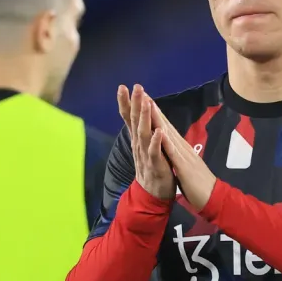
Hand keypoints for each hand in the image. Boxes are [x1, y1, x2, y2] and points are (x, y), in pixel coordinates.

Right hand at [117, 84, 175, 199]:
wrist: (154, 193)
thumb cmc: (151, 166)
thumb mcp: (144, 146)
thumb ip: (140, 130)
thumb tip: (136, 112)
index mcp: (138, 139)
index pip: (130, 118)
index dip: (126, 103)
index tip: (123, 87)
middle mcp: (139, 144)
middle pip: (135, 121)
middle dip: (135, 103)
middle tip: (135, 87)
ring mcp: (146, 155)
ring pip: (144, 134)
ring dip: (145, 118)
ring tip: (146, 103)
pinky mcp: (155, 165)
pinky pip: (154, 152)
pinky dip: (156, 142)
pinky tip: (158, 132)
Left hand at [149, 100, 216, 210]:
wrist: (213, 197)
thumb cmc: (199, 183)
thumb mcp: (187, 165)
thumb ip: (181, 154)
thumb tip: (175, 146)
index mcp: (181, 148)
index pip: (166, 128)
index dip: (155, 114)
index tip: (145, 100)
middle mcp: (182, 147)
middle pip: (166, 125)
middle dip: (154, 109)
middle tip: (142, 92)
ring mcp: (184, 155)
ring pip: (169, 134)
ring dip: (158, 119)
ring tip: (148, 103)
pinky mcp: (184, 166)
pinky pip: (174, 153)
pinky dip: (166, 141)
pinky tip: (160, 131)